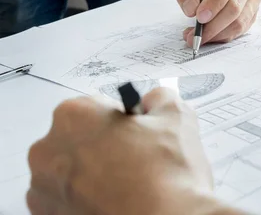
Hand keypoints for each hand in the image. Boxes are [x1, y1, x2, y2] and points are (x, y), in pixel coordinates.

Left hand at [27, 88, 218, 214]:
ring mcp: (44, 189)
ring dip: (93, 173)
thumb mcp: (177, 116)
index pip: (98, 107)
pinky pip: (66, 200)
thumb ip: (159, 98)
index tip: (137, 133)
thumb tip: (152, 102)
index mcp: (74, 116)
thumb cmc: (167, 175)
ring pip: (71, 170)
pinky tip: (116, 201)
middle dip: (103, 145)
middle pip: (79, 138)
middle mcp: (48, 150)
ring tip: (129, 185)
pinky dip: (86, 200)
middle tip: (136, 159)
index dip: (123, 120)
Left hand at [173, 0, 260, 45]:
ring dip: (217, 35)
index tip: (199, 17)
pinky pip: (241, 30)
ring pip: (239, 22)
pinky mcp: (254, 12)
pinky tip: (210, 36)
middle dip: (212, 26)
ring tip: (198, 37)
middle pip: (234, 8)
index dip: (215, 2)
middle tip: (194, 36)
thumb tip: (191, 10)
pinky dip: (223, 37)